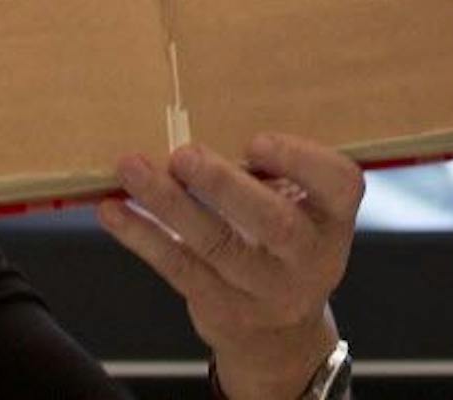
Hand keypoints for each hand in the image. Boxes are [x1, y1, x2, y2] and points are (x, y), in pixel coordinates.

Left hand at [97, 134, 360, 399]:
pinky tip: (114, 210)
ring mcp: (264, 290)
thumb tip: (213, 115)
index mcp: (335, 219)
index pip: (339, 185)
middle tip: (183, 154)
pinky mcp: (219, 307)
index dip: (300, 161)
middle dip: (225, 187)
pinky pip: (178, 267)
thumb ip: (281, 174)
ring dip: (168, 204)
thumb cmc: (287, 242)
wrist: (280, 337)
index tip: (256, 140)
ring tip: (132, 167)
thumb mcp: (307, 210)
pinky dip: (142, 236)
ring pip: (214, 245)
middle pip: (273, 224)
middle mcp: (309, 259)